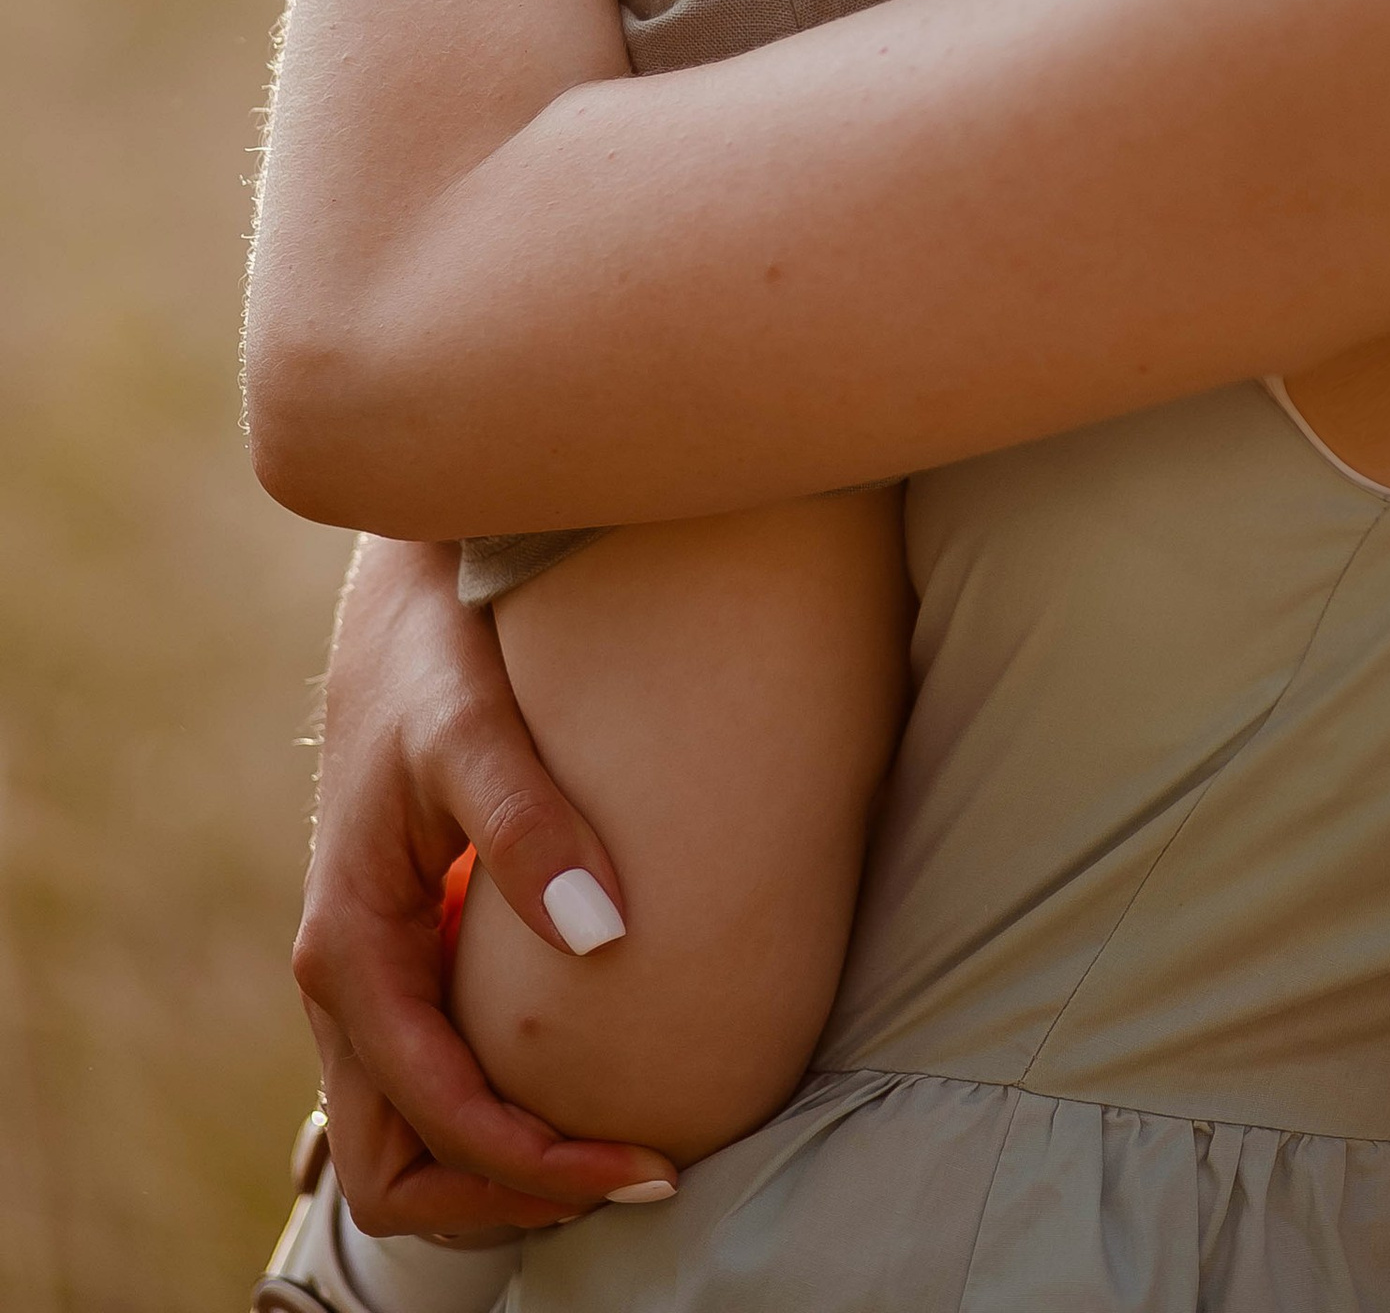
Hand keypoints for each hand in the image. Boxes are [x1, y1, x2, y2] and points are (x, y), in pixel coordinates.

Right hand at [292, 535, 677, 1237]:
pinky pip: (427, 1074)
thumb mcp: (476, 724)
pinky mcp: (400, 949)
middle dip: (502, 1198)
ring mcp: (366, 971)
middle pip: (392, 1165)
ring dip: (495, 1170)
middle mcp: (342, 976)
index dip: (531, 1162)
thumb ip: (529, 825)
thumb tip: (604, 939)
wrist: (407, 594)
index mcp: (349, 942)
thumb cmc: (438, 652)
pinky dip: (490, 1114)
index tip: (644, 1160)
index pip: (431, 1113)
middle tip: (634, 1171)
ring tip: (615, 1151)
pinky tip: (584, 1081)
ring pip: (403, 1133)